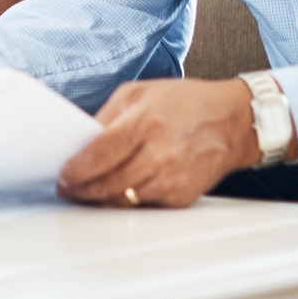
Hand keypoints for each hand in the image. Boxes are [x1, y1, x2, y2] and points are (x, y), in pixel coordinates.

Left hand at [56, 78, 263, 208]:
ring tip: (88, 192)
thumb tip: (81, 141)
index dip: (75, 171)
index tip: (63, 177)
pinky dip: (128, 201)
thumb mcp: (140, 93)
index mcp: (145, 123)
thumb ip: (107, 116)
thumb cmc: (187, 103)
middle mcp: (159, 153)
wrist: (234, 122)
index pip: (98, 156)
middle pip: (106, 184)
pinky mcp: (181, 197)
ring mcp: (172, 179)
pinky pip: (144, 206)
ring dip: (100, 199)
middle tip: (69, 189)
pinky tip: (120, 190)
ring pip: (123, 200)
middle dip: (81, 191)